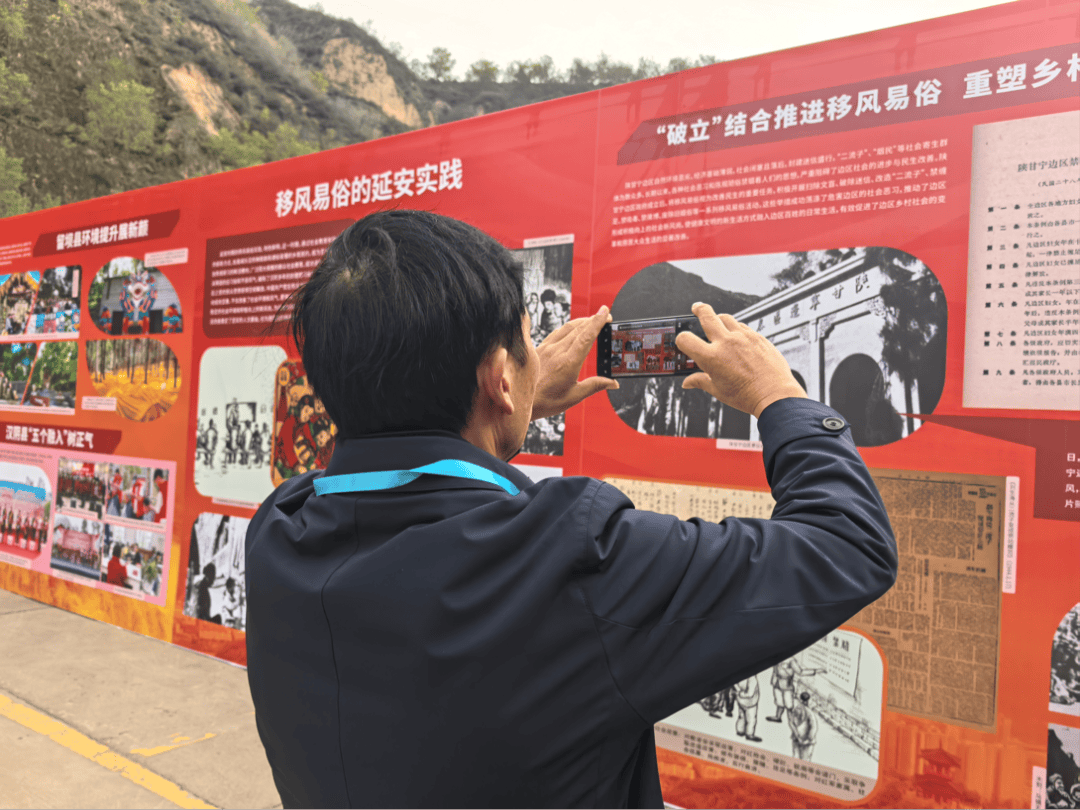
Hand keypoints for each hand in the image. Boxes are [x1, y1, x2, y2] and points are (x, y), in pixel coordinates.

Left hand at [532, 306, 618, 419]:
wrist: (521, 400)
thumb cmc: (546, 401)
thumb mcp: (574, 396)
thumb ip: (595, 385)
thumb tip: (612, 383)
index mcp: (569, 363)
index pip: (586, 336)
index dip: (598, 322)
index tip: (606, 312)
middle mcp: (557, 352)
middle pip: (579, 328)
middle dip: (594, 319)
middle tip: (605, 315)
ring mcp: (547, 348)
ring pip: (567, 328)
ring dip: (582, 321)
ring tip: (592, 319)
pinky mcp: (540, 348)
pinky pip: (556, 332)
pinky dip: (568, 327)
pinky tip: (571, 328)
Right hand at [675, 302, 806, 417]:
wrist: (774, 395)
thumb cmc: (746, 396)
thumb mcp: (718, 391)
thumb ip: (700, 381)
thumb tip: (688, 382)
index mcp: (711, 358)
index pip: (686, 339)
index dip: (681, 339)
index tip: (684, 341)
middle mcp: (726, 343)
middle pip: (707, 315)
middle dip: (699, 309)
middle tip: (696, 308)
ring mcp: (743, 337)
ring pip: (726, 317)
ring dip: (718, 318)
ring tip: (717, 322)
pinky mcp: (757, 337)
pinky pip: (743, 326)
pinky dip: (736, 328)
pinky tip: (736, 336)